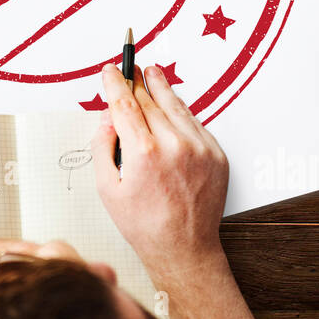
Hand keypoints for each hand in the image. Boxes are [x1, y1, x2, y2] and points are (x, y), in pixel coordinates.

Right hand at [91, 63, 228, 282]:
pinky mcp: (216, 154)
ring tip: (152, 73)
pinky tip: (171, 108)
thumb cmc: (143, 224)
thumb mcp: (107, 188)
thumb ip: (102, 147)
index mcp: (143, 152)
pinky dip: (180, 114)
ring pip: (175, 106)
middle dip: (136, 84)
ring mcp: (199, 148)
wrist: (184, 248)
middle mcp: (174, 145)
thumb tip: (107, 118)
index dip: (115, 83)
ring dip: (161, 88)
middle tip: (128, 70)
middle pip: (150, 100)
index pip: (125, 104)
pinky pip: (194, 124)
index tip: (110, 71)